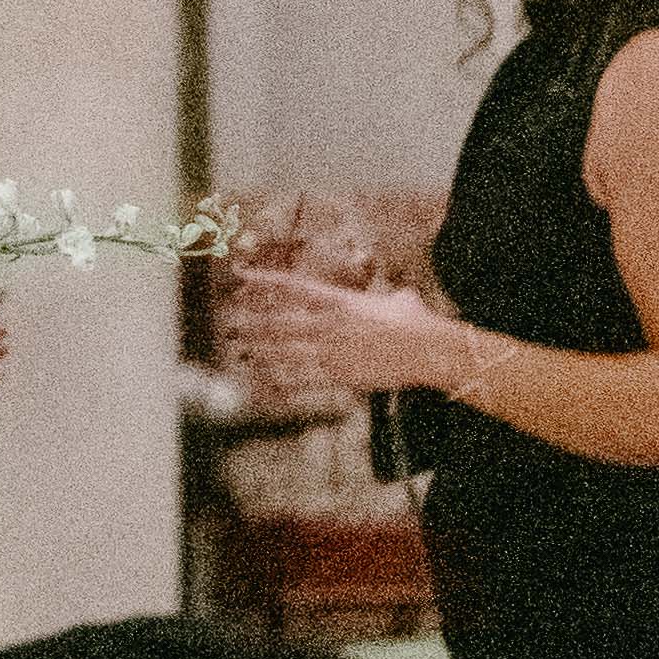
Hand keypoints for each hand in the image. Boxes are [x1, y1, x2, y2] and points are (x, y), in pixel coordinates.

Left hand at [222, 258, 449, 413]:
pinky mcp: (340, 376)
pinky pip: (304, 379)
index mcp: (340, 301)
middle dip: (253, 324)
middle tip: (230, 324)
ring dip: (261, 351)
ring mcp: (333, 351)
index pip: (294, 287)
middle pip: (281, 323)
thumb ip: (384, 299)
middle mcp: (330, 325)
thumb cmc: (416, 322)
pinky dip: (282, 380)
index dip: (266, 281)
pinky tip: (266, 381)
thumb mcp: (397, 299)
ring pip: (286, 352)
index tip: (243, 276)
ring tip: (240, 351)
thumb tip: (398, 298)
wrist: (428, 350)